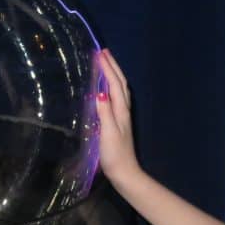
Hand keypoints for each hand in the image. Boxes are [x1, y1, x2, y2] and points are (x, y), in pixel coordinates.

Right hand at [95, 49, 140, 187]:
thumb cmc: (114, 155)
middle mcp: (124, 110)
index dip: (107, 68)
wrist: (125, 173)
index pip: (115, 84)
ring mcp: (123, 116)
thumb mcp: (107, 133)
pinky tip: (106, 89)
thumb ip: (104, 113)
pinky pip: (117, 97)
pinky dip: (112, 86)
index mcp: (121, 110)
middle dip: (112, 66)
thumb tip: (100, 92)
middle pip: (120, 83)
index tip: (99, 53)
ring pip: (120, 89)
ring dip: (113, 74)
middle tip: (103, 52)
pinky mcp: (119, 122)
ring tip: (106, 63)